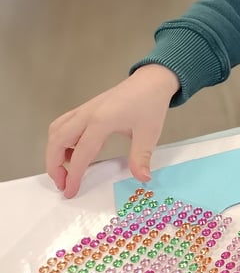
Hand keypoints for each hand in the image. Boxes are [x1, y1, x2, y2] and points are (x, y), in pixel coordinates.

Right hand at [46, 65, 179, 197]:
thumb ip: (141, 157)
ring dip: (54, 150)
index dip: (73, 175)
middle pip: (57, 141)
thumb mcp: (149, 133)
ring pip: (56, 130)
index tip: (70, 192)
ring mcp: (85, 109)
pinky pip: (64, 124)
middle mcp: (87, 114)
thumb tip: (142, 179)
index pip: (80, 154)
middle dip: (54, 165)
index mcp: (102, 121)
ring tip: (67, 168)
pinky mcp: (86, 107)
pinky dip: (61, 139)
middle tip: (63, 183)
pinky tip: (75, 150)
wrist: (152, 80)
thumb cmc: (151, 104)